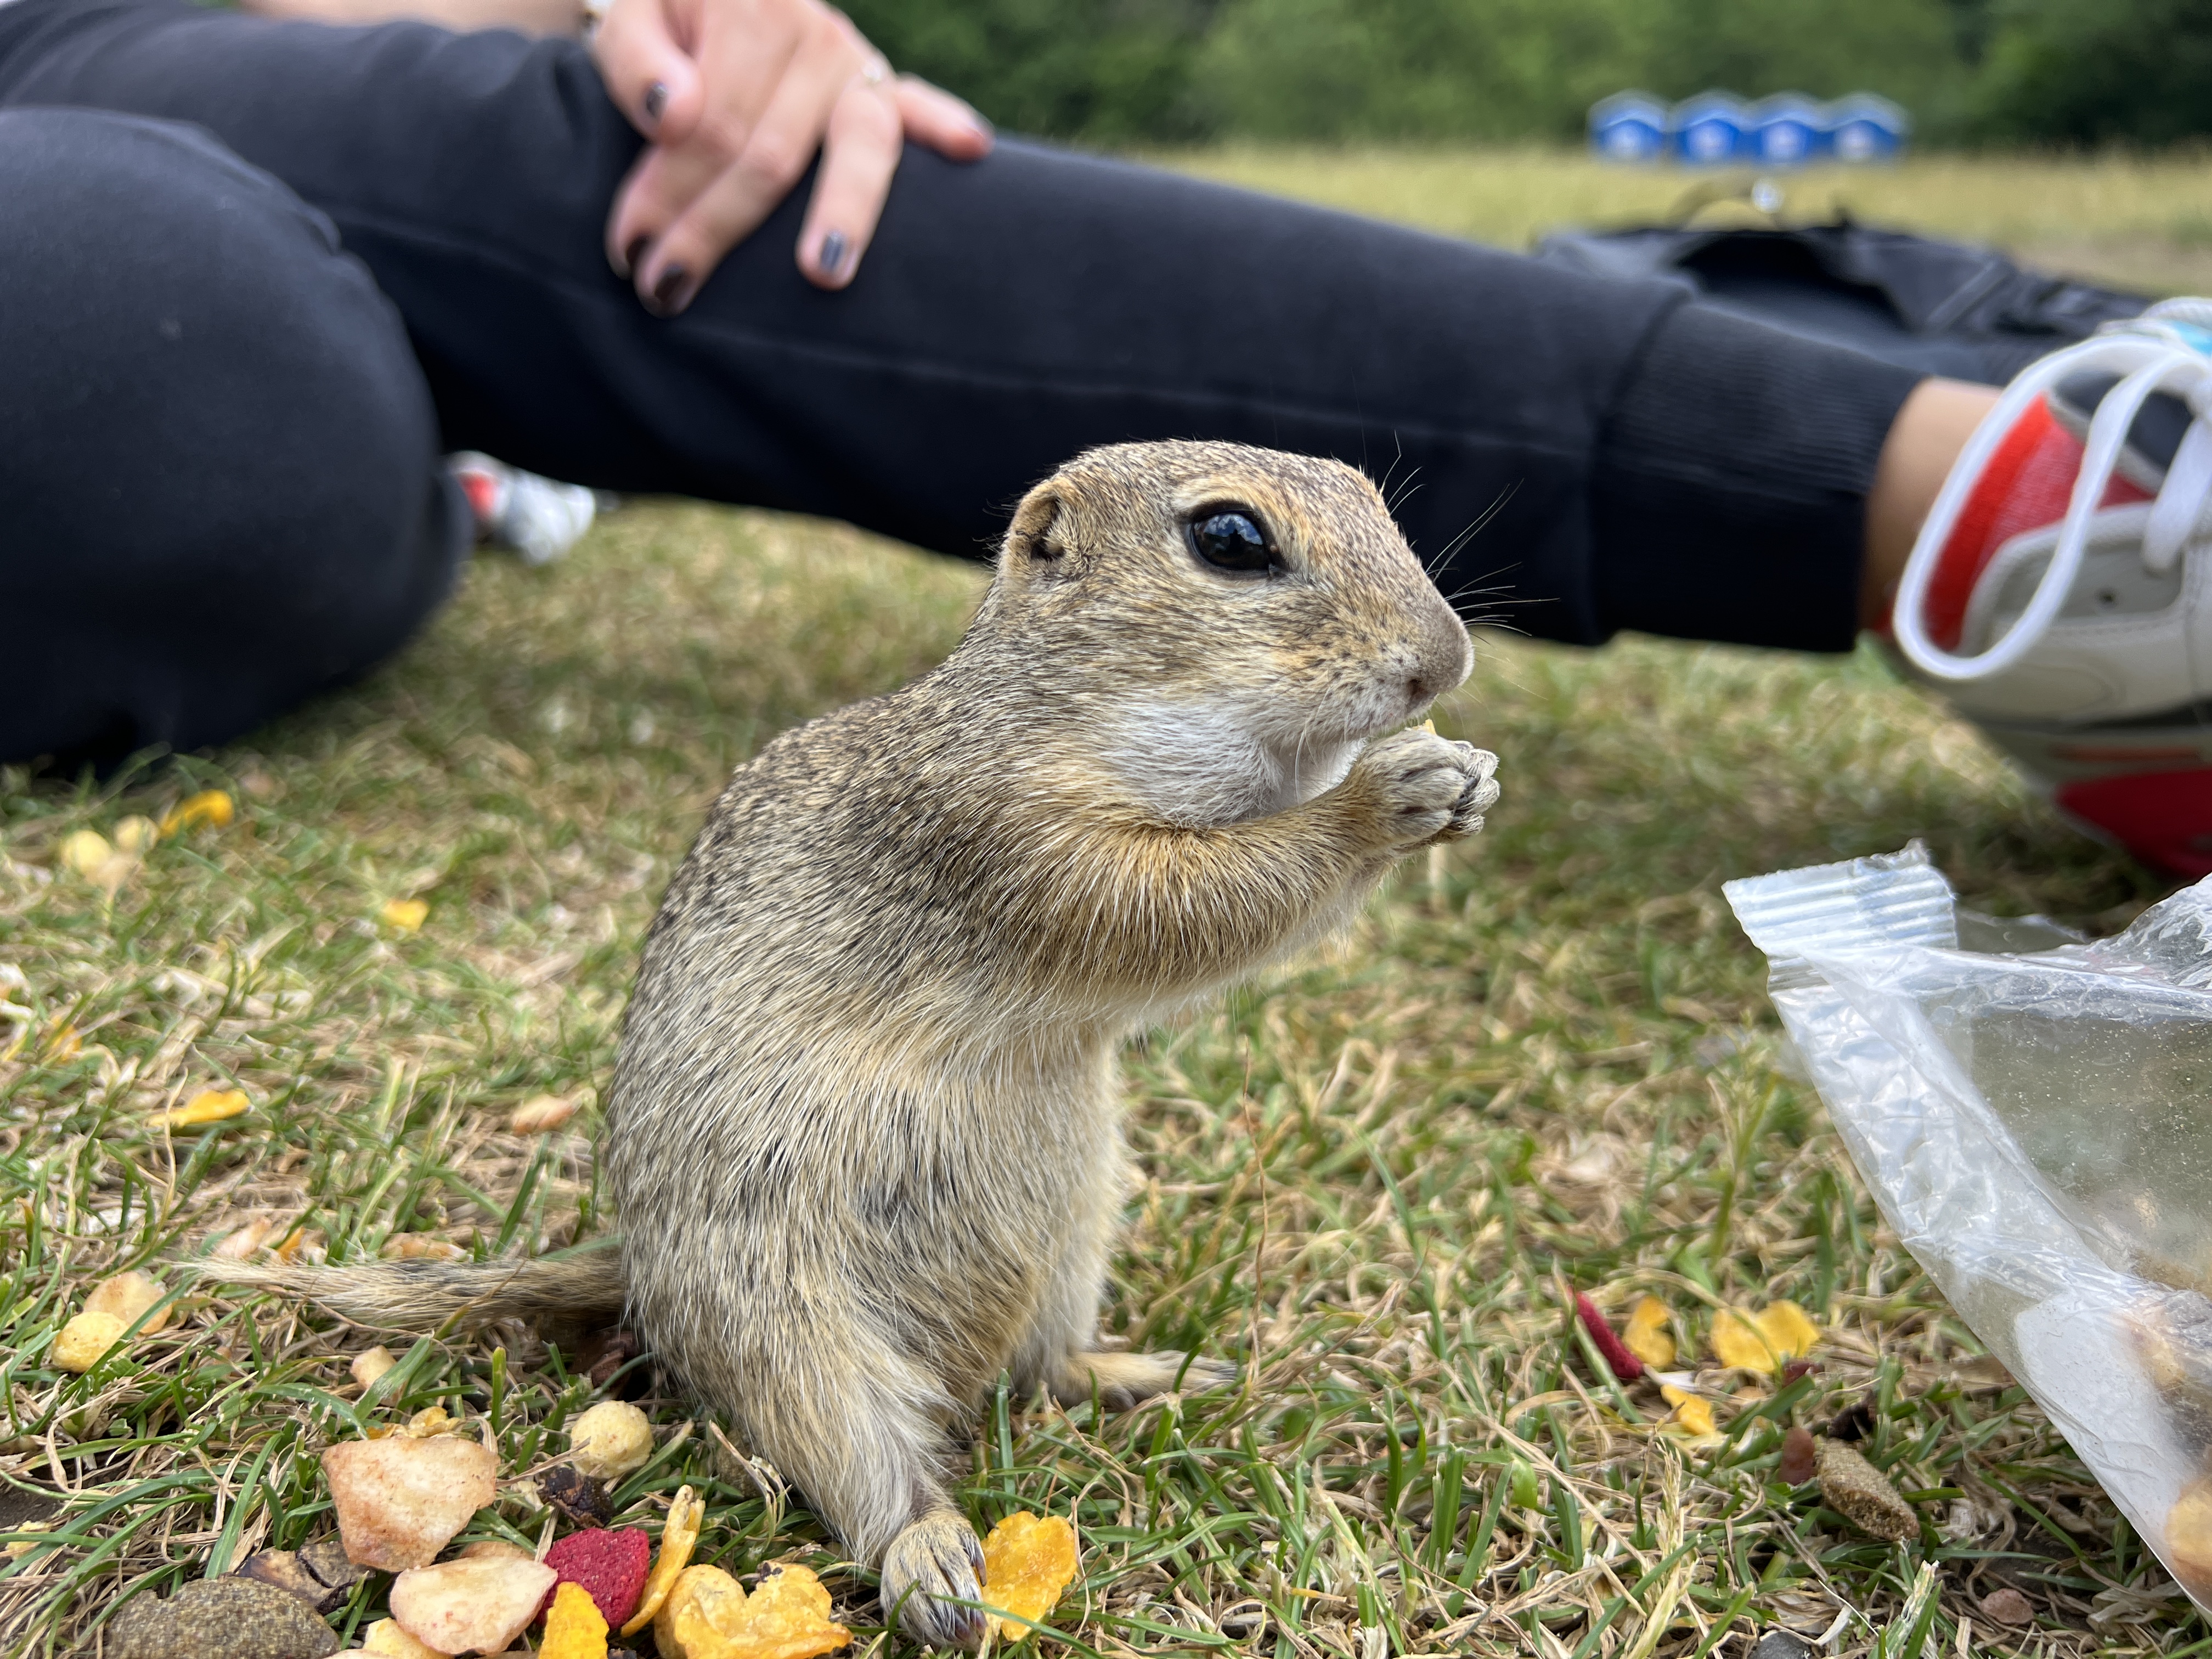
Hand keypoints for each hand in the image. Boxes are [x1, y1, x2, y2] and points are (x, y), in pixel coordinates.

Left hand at [592, 0, 992, 314]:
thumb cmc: (663, 22)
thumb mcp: (628, 20)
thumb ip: (635, 62)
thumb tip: (674, 114)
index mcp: (748, 6)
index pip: (710, 125)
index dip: (666, 192)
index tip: (628, 251)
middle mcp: (812, 31)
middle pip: (772, 153)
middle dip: (716, 228)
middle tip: (666, 287)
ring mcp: (856, 61)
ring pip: (855, 147)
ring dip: (842, 211)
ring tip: (822, 270)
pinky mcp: (886, 87)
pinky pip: (921, 106)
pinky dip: (946, 125)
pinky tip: (970, 148)